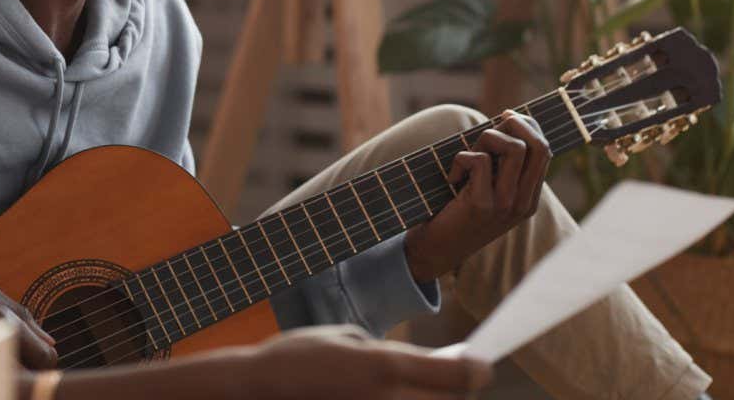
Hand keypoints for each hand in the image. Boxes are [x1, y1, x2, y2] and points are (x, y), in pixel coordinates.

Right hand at [0, 271, 56, 368]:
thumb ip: (23, 316)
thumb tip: (49, 341)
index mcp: (4, 323)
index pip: (46, 357)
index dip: (46, 357)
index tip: (37, 353)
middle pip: (34, 375)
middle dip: (31, 368)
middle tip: (17, 357)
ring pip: (14, 380)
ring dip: (13, 372)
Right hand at [245, 326, 491, 399]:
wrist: (252, 393)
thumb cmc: (296, 359)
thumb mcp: (346, 339)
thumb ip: (392, 354)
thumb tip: (428, 364)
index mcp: (384, 366)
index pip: (459, 375)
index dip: (477, 369)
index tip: (481, 364)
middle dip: (457, 390)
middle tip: (453, 378)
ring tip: (419, 390)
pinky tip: (396, 399)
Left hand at [404, 109, 550, 281]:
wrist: (434, 250)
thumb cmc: (455, 210)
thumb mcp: (487, 189)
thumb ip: (500, 165)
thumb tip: (505, 121)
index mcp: (529, 198)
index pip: (544, 150)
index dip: (527, 124)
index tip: (506, 115)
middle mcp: (523, 203)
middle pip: (537, 145)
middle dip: (513, 124)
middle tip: (488, 128)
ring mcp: (506, 206)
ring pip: (513, 148)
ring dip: (484, 139)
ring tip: (466, 156)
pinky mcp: (482, 206)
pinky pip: (479, 160)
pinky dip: (460, 159)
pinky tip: (452, 178)